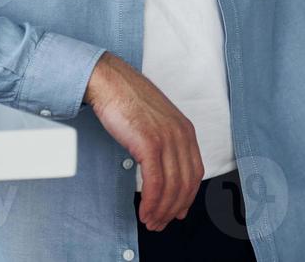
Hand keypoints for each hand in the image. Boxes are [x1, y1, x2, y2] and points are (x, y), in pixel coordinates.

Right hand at [83, 52, 202, 230]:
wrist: (109, 81)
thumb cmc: (126, 99)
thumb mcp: (154, 120)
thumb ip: (163, 141)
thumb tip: (161, 168)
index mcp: (185, 129)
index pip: (195, 173)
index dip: (187, 197)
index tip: (178, 212)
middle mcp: (181, 135)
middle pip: (186, 184)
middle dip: (174, 209)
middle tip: (161, 223)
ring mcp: (167, 138)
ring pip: (172, 187)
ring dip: (162, 210)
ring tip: (150, 221)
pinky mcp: (150, 143)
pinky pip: (156, 182)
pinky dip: (152, 202)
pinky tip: (145, 211)